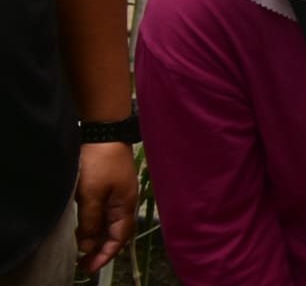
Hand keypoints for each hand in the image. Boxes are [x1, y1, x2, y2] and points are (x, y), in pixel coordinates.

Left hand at [75, 141, 137, 272]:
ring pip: (111, 222)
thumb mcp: (91, 196)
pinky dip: (98, 222)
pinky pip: (107, 211)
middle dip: (102, 248)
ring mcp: (121, 192)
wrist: (104, 133)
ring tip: (82, 245)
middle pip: (117, 232)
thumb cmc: (101, 164)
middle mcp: (126, 201)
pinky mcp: (113, 184)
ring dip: (98, 235)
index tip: (89, 267)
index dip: (105, 255)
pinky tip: (87, 223)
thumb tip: (88, 245)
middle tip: (84, 261)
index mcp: (126, 206)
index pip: (119, 238)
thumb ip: (91, 222)